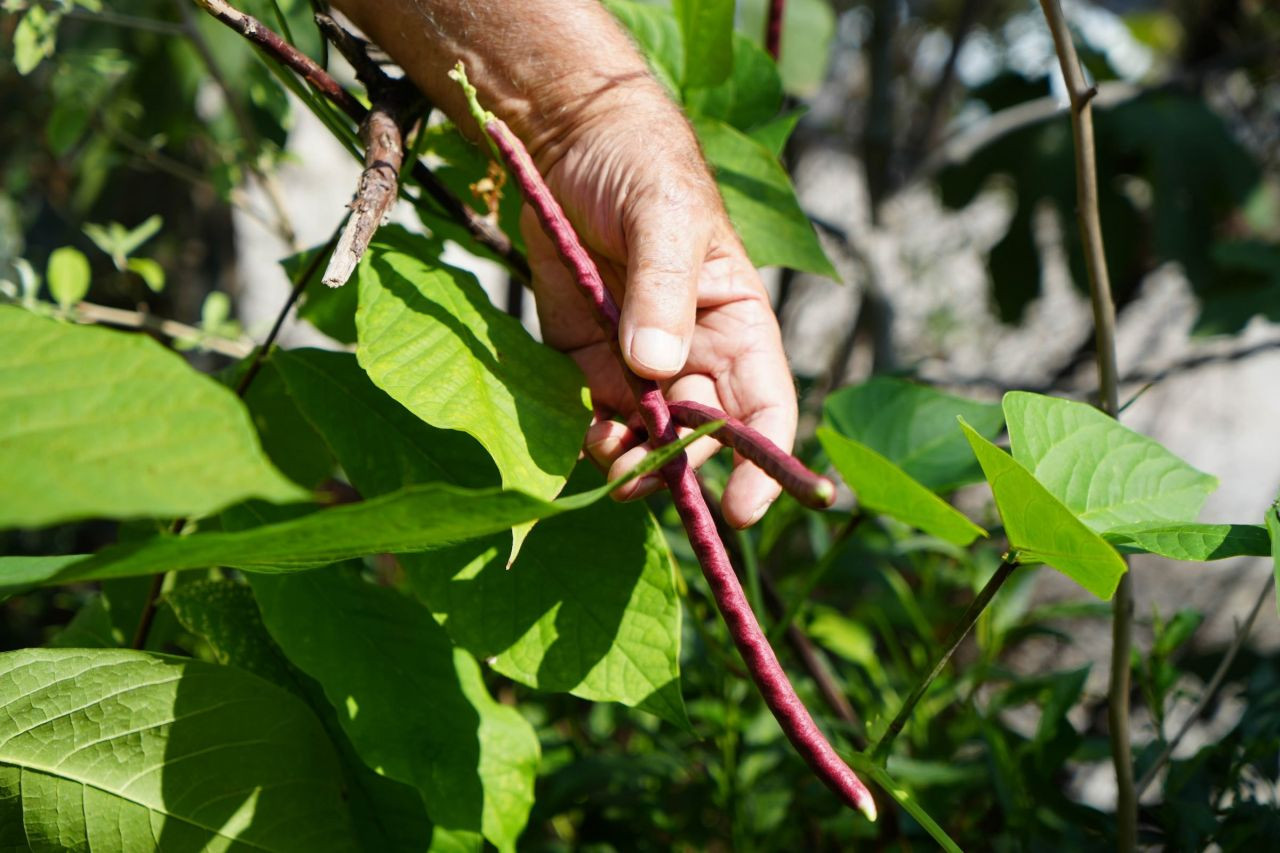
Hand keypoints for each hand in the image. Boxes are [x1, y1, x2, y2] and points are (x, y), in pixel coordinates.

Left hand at [524, 87, 796, 528]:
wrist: (569, 141)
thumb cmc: (641, 167)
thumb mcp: (664, 217)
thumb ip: (664, 290)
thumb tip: (658, 369)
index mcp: (737, 322)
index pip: (764, 406)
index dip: (762, 463)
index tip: (743, 510)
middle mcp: (695, 352)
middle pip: (703, 435)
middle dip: (680, 467)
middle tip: (644, 481)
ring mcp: (639, 360)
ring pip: (648, 435)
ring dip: (633, 459)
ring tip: (612, 462)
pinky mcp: (587, 356)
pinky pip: (597, 412)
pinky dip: (594, 435)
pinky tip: (588, 437)